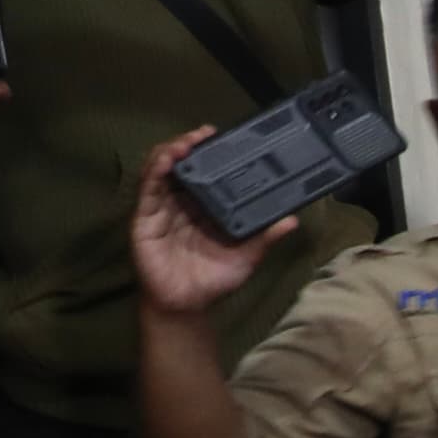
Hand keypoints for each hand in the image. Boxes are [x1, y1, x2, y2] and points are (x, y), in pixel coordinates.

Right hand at [129, 127, 288, 314]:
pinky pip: (148, 191)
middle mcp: (181, 203)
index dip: (210, 154)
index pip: (205, 172)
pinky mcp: (145, 218)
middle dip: (189, 145)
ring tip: (185, 142)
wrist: (187, 304)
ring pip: (161, 171)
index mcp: (203, 207)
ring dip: (171, 153)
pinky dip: (155, 172)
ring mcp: (161, 208)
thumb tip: (292, 220)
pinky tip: (165, 161)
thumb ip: (265, 236)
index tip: (220, 137)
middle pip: (182, 165)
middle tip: (204, 133)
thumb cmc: (214, 279)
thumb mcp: (246, 255)